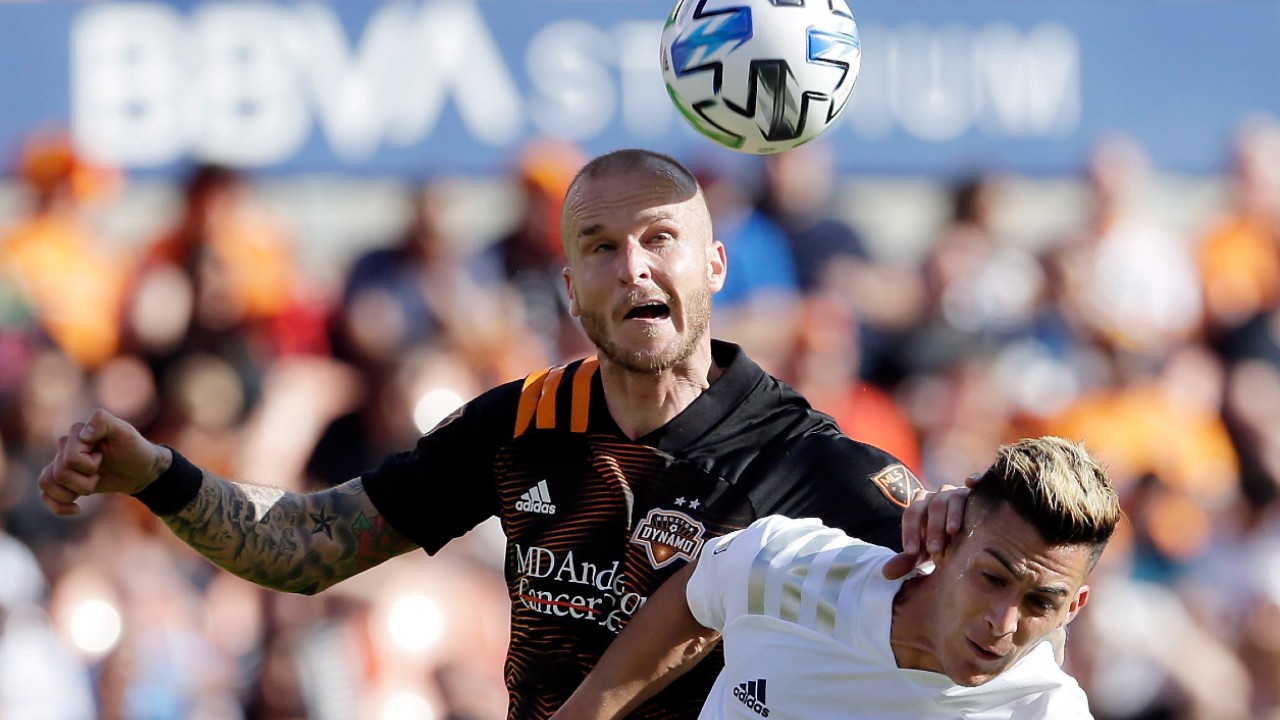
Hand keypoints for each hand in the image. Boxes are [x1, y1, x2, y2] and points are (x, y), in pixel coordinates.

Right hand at [37, 409, 170, 515]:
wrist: (139, 470)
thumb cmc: (133, 448)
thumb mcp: (125, 431)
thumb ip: (103, 422)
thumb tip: (83, 436)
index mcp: (76, 432)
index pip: (70, 458)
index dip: (88, 464)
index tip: (102, 455)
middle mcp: (64, 446)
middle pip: (60, 473)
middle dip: (85, 480)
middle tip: (101, 470)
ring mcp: (61, 463)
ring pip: (47, 483)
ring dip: (74, 491)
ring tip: (92, 483)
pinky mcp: (62, 481)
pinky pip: (45, 495)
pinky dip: (59, 506)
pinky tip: (77, 508)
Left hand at [881, 476, 975, 579]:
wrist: (965, 537)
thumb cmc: (940, 544)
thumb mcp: (923, 553)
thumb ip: (906, 561)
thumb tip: (885, 574)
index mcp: (921, 506)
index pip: (911, 514)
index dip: (910, 532)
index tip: (911, 552)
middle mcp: (938, 496)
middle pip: (932, 507)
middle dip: (932, 528)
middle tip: (934, 550)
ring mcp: (957, 493)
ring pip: (952, 499)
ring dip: (952, 514)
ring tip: (952, 532)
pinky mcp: (976, 493)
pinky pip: (977, 481)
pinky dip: (975, 479)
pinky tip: (971, 484)